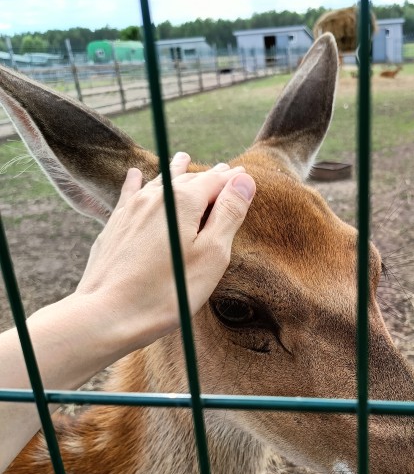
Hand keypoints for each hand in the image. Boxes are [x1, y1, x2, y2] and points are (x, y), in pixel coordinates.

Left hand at [75, 153, 254, 349]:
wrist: (109, 313)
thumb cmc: (168, 291)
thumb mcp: (211, 255)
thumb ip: (229, 214)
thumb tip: (243, 181)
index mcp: (184, 201)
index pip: (217, 181)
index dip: (234, 179)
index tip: (245, 174)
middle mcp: (157, 196)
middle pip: (189, 180)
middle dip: (209, 175)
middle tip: (225, 170)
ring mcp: (132, 209)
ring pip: (160, 182)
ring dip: (176, 172)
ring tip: (184, 159)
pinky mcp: (114, 225)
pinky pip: (129, 193)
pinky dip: (137, 181)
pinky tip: (134, 175)